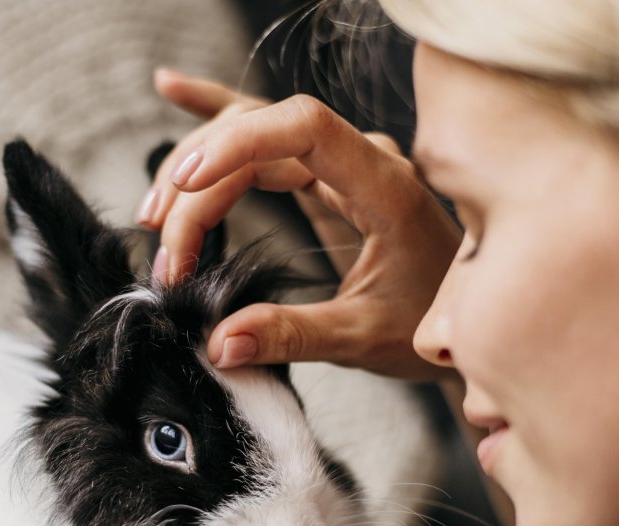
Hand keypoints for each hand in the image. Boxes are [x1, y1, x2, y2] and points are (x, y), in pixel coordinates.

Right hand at [145, 70, 460, 379]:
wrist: (463, 321)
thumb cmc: (429, 321)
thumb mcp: (363, 337)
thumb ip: (293, 335)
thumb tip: (219, 342)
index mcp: (384, 185)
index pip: (301, 128)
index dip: (236, 144)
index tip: (186, 186)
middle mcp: (361, 160)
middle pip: (260, 137)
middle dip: (199, 186)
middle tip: (167, 253)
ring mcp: (340, 163)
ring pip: (252, 139)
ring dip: (196, 171)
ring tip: (155, 221)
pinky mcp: (322, 177)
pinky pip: (263, 139)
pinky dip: (218, 121)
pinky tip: (173, 90)